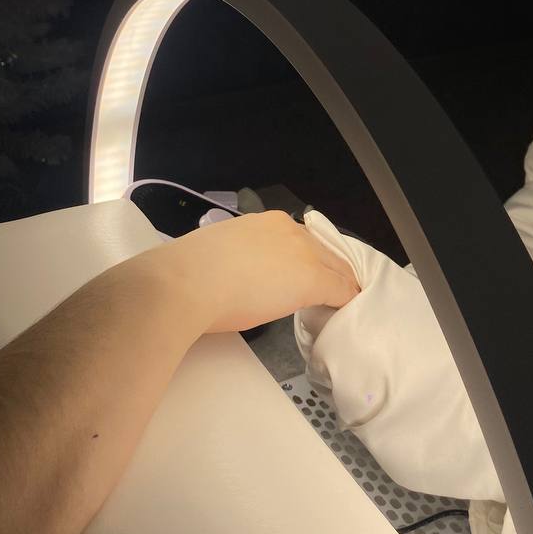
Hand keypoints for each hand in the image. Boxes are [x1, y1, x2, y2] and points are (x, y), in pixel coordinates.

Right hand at [157, 210, 360, 334]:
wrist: (186, 283)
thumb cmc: (192, 273)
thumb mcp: (222, 254)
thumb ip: (243, 257)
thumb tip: (245, 272)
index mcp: (267, 222)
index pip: (302, 240)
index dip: (309, 260)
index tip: (306, 277)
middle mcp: (289, 230)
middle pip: (324, 251)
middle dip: (331, 270)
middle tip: (333, 292)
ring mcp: (302, 253)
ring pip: (336, 268)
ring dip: (340, 284)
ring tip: (342, 301)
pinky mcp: (311, 280)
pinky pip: (340, 290)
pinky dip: (346, 300)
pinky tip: (347, 311)